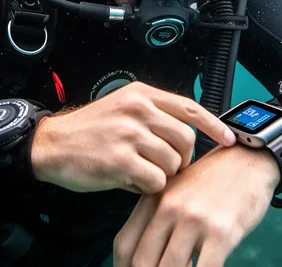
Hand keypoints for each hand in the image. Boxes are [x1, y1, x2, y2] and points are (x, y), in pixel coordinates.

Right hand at [30, 82, 236, 193]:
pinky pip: (156, 181)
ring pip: (172, 162)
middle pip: (186, 139)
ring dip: (162, 174)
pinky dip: (147, 186)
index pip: (189, 108)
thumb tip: (191, 134)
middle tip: (166, 165)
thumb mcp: (122, 107)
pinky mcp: (120, 161)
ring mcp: (129, 135)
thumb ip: (154, 114)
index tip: (228, 138)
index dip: (214, 125)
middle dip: (182, 158)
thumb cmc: (89, 131)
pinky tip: (130, 179)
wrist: (52, 145)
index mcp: (141, 95)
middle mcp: (137, 110)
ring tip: (140, 171)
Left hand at [113, 144, 279, 266]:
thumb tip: (144, 259)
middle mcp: (169, 209)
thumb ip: (157, 219)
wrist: (249, 159)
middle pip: (142, 262)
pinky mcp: (221, 231)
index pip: (124, 245)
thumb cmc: (213, 181)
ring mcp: (194, 220)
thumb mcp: (176, 191)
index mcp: (153, 200)